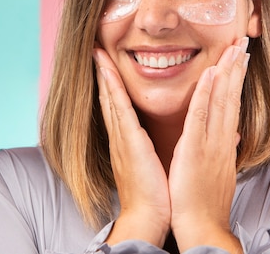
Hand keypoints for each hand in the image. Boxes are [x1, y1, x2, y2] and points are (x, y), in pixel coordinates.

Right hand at [93, 48, 170, 246]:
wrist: (147, 217)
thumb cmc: (155, 195)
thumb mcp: (156, 165)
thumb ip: (156, 149)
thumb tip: (172, 138)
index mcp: (128, 142)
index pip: (120, 107)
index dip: (113, 86)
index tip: (110, 66)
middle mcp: (121, 137)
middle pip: (110, 98)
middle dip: (104, 74)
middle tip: (96, 51)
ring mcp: (122, 138)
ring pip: (112, 99)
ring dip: (105, 74)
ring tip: (98, 53)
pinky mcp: (129, 142)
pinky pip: (120, 110)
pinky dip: (113, 89)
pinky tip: (108, 73)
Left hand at [168, 37, 249, 253]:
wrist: (203, 227)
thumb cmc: (205, 202)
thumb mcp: (219, 172)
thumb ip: (225, 150)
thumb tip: (234, 135)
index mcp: (224, 143)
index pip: (232, 104)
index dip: (236, 79)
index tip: (240, 57)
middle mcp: (222, 139)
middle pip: (231, 97)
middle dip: (237, 67)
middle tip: (242, 40)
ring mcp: (211, 144)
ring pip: (221, 101)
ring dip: (228, 72)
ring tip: (233, 48)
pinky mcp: (195, 151)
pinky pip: (201, 117)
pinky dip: (207, 94)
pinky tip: (212, 75)